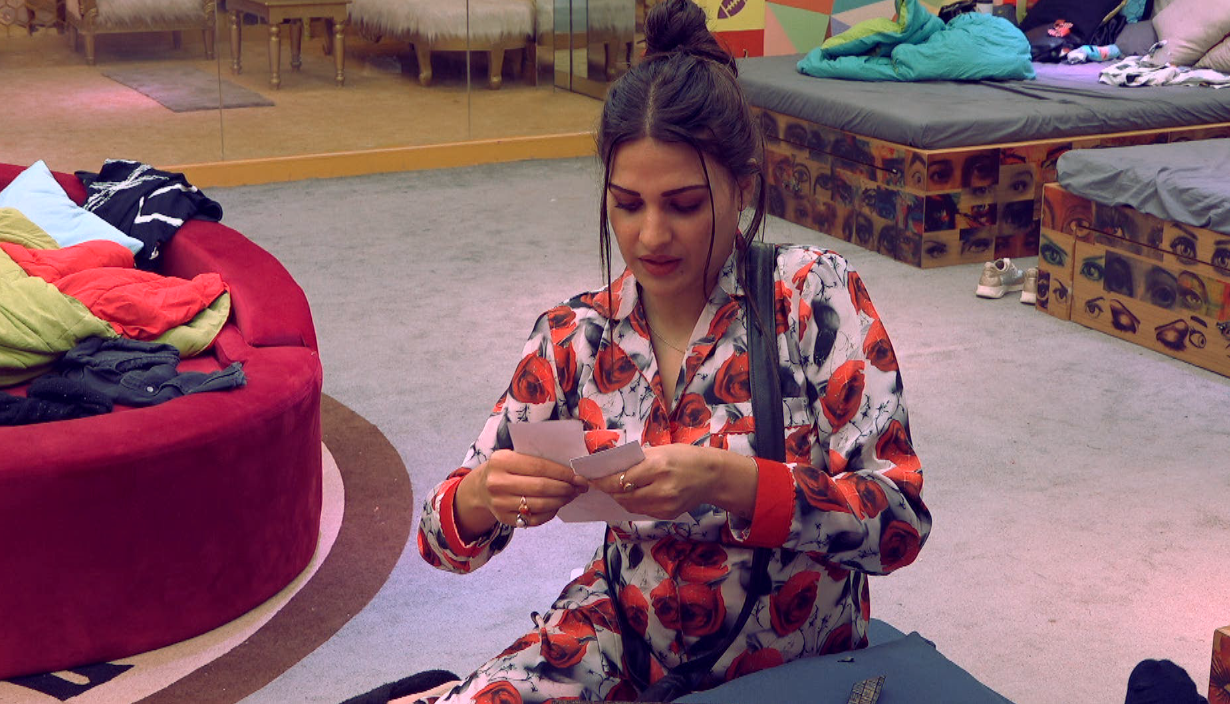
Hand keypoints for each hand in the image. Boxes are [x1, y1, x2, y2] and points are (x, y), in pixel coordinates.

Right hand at [455, 450, 588, 538]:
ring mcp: (499, 503)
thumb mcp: (513, 456)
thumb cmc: (506, 469)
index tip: (579, 476)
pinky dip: (550, 513)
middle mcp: (498, 483)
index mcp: (501, 461)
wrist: (481, 488)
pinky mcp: (504, 519)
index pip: (540, 467)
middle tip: (580, 487)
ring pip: (540, 504)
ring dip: (561, 500)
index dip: (563, 473)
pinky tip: (557, 505)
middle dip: (566, 488)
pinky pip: (534, 519)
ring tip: (571, 495)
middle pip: (541, 487)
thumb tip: (570, 469)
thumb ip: (536, 460)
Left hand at [591, 445, 757, 520]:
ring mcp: (665, 506)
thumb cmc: (686, 457)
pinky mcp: (668, 515)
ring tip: (613, 488)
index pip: (621, 479)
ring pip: (630, 506)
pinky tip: (633, 494)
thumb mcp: (661, 451)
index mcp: (657, 467)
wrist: (713, 476)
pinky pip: (642, 511)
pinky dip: (634, 503)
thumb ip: (636, 460)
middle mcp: (661, 489)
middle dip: (607, 490)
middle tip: (597, 483)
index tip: (589, 477)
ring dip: (619, 497)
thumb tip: (609, 465)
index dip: (602, 481)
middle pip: (622, 495)